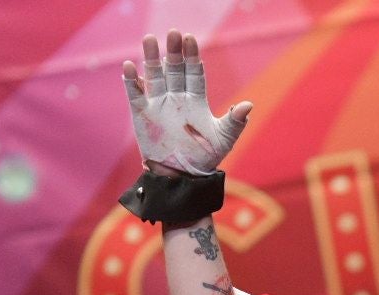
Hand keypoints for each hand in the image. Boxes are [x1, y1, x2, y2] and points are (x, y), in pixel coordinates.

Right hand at [123, 30, 251, 175]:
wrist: (181, 176)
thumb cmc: (205, 158)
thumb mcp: (223, 140)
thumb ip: (235, 122)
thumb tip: (248, 105)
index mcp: (196, 100)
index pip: (194, 73)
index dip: (192, 57)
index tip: (190, 40)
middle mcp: (176, 98)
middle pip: (174, 69)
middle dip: (174, 52)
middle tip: (173, 33)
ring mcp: (158, 104)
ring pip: (154, 75)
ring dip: (152, 58)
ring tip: (150, 39)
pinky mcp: (142, 114)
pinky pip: (135, 94)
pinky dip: (133, 81)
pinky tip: (130, 66)